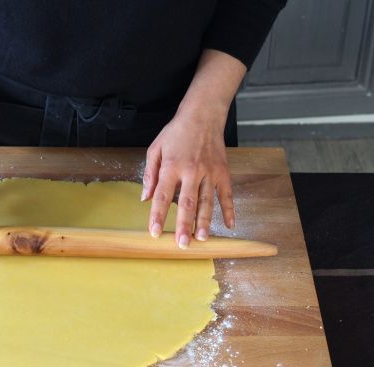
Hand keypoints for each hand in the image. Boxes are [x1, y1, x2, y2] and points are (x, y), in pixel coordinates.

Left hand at [142, 107, 234, 247]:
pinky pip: (227, 195)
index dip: (157, 215)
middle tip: (182, 244)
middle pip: (187, 203)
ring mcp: (210, 172)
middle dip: (184, 225)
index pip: (162, 195)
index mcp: (172, 166)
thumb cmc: (176, 133)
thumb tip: (144, 198)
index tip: (154, 232)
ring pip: (207, 201)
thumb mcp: (156, 149)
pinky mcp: (223, 172)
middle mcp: (192, 171)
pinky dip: (229, 210)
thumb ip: (150, 174)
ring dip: (205, 222)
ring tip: (202, 239)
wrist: (203, 116)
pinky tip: (229, 225)